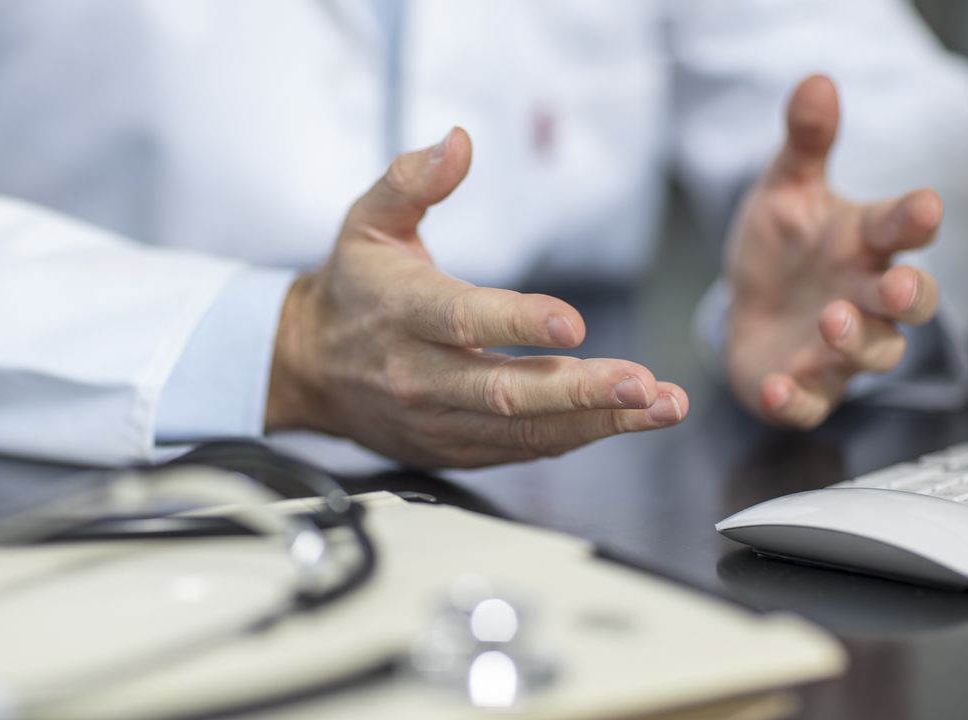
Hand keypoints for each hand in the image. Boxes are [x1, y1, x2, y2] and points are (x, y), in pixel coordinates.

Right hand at [266, 128, 687, 467]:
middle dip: (580, 392)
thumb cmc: (353, 289)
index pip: (462, 320)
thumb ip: (412, 179)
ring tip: (660, 408)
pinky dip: (575, 438)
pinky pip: (521, 450)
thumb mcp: (368, 222)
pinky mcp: (454, 448)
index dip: (517, 323)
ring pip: (523, 431)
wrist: (307, 367)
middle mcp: (420, 375)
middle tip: (642, 386)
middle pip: (504, 391)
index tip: (573, 323)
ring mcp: (438, 420)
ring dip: (597, 423)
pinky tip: (624, 422)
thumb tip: (458, 141)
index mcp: (404, 312)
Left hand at [726, 75, 941, 427]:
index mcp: (864, 244)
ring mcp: (838, 348)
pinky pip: (812, 402)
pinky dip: (797, 400)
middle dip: (906, 296)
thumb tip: (815, 82)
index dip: (915, 220)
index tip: (926, 206)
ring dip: (854, 341)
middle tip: (892, 285)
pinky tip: (777, 390)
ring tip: (831, 321)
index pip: (901, 229)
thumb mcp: (784, 190)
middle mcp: (863, 298)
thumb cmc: (782, 247)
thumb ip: (805, 145)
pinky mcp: (805, 388)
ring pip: (871, 354)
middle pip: (907, 304)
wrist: (747, 306)